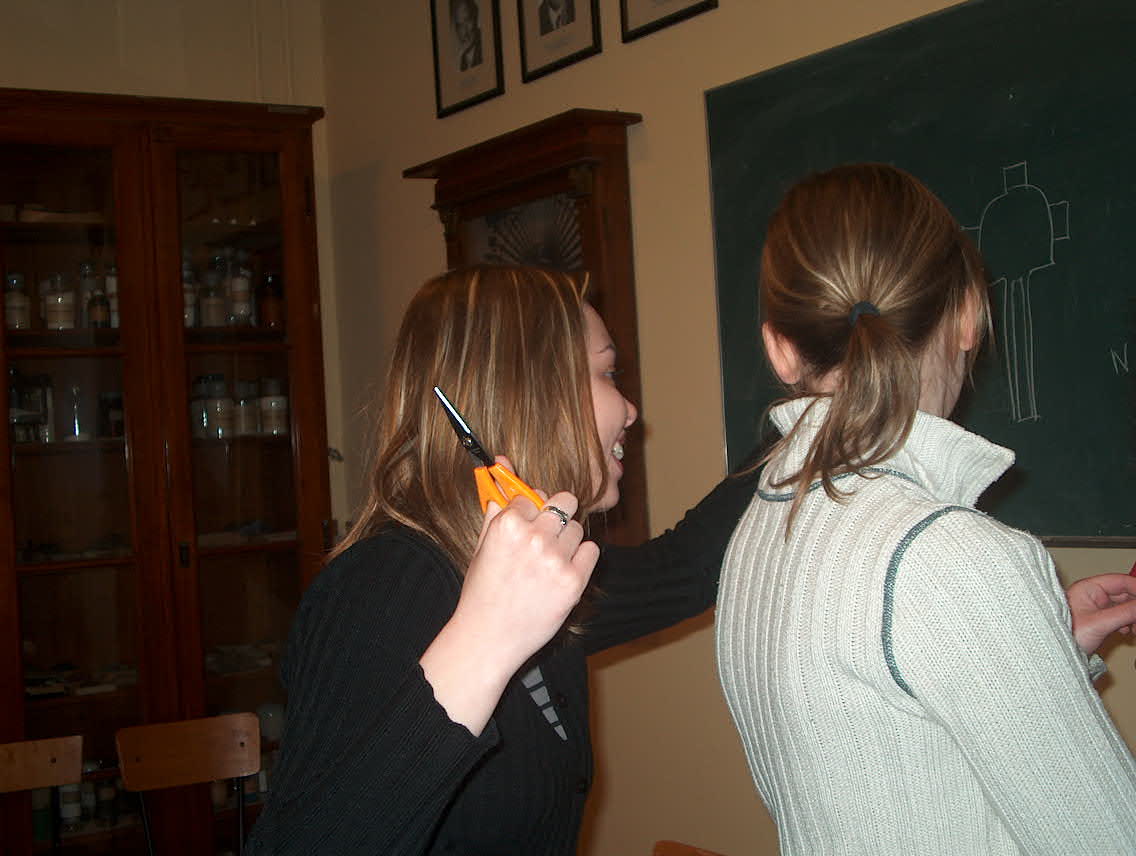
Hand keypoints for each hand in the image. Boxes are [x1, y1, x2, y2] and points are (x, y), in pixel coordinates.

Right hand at [454, 487, 597, 674]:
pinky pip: (592, 551)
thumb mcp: (482, 544)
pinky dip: (581, 558)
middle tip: (548, 532)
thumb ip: (496, 506)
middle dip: (556, 513)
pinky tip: (562, 572)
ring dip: (567, 539)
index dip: (530, 509)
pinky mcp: (574, 581)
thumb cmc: (482, 591)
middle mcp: (534, 537)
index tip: (526, 524)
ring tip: (549, 562)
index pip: (531, 494)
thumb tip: (501, 464)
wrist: (488, 638)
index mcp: (508, 524)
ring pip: (578, 527)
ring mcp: (556, 559)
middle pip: (564, 501)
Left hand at [1066, 573, 1135, 654]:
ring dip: (1133, 617)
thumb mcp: (1099, 623)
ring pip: (1123, 607)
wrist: (1054, 653)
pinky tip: (1126, 632)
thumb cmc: (1065, 635)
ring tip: (1133, 629)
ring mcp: (1095, 608)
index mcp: (1088, 588)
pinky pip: (1119, 618)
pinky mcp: (1097, 621)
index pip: (1120, 581)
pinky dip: (1127, 624)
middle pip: (1124, 594)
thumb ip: (1124, 613)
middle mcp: (1092, 595)